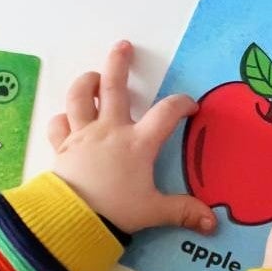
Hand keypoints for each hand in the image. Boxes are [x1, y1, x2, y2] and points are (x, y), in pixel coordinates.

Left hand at [46, 41, 215, 234]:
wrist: (72, 219)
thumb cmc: (116, 211)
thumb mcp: (154, 212)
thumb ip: (183, 212)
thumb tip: (213, 224)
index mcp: (138, 143)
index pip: (166, 113)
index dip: (181, 104)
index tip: (190, 106)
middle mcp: (110, 130)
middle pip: (114, 87)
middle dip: (120, 63)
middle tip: (123, 46)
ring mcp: (83, 135)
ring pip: (80, 97)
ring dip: (86, 82)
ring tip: (93, 76)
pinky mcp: (62, 146)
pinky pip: (59, 124)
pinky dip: (62, 119)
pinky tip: (67, 118)